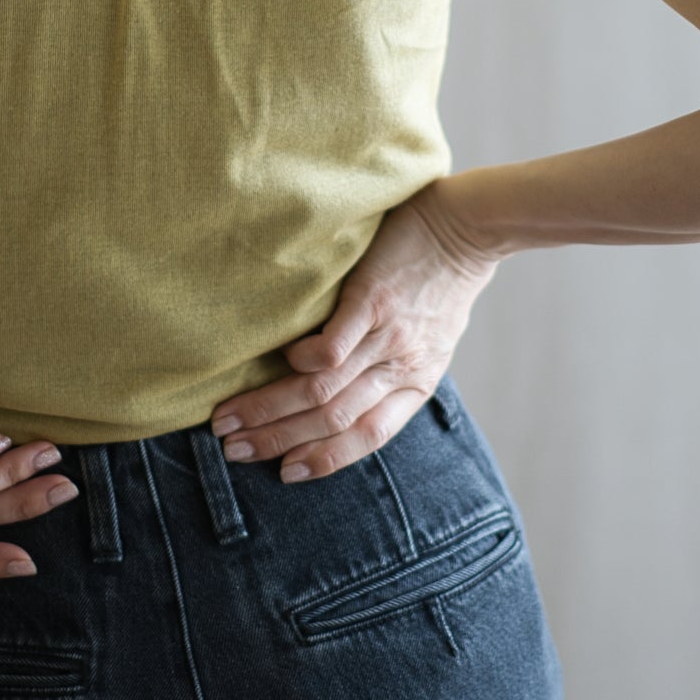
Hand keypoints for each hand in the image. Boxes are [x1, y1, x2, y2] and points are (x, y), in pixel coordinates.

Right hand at [209, 184, 498, 481]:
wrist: (469, 228)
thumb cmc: (445, 283)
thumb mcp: (433, 341)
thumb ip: (396, 369)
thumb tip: (353, 391)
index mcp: (416, 383)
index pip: (367, 438)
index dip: (324, 459)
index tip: (282, 472)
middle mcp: (400, 367)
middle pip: (333, 420)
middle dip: (278, 440)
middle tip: (233, 451)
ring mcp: (386, 336)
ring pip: (323, 389)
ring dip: (272, 409)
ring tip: (230, 419)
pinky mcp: (372, 300)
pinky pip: (334, 344)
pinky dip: (304, 360)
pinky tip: (279, 363)